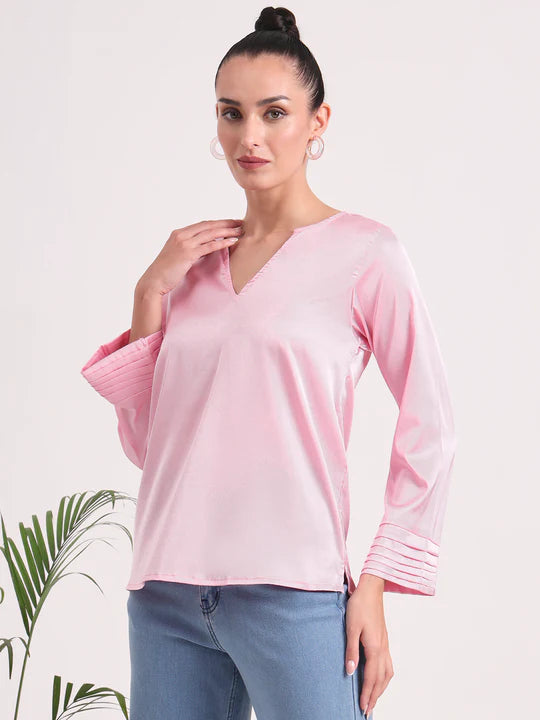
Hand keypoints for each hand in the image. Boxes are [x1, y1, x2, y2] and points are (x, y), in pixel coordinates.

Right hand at [138, 217, 243, 295]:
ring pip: (210, 234)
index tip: (230, 222)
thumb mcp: (177, 255)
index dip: (218, 222)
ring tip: (241, 231)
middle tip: (240, 222)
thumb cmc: (165, 271)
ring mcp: (184, 244)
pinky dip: (222, 243)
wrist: (154, 280)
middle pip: (208, 225)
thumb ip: (189, 249)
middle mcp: (181, 235)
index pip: (202, 224)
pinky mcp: (188, 254)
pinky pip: (209, 246)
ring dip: (227, 231)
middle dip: (226, 223)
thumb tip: (203, 249)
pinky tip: (232, 241)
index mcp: (178, 233)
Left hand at [345, 575, 393, 716]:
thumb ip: (351, 650)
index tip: (363, 707)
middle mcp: (383, 648)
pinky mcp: (384, 640)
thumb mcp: (351, 627)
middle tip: (368, 710)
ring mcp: (385, 644)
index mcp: (375, 647)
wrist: (371, 589)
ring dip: (381, 688)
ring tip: (373, 698)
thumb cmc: (359, 606)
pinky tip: (379, 678)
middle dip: (375, 696)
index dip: (367, 694)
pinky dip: (384, 677)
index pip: (372, 677)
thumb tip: (351, 671)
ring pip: (387, 673)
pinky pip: (388, 664)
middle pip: (382, 679)